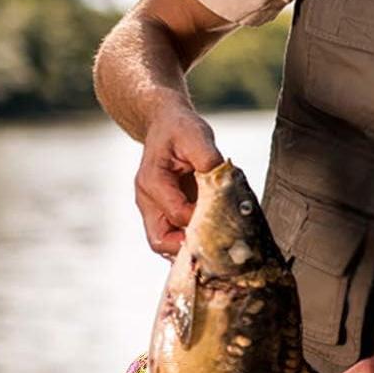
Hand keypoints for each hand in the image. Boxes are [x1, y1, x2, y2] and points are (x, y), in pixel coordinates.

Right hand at [136, 103, 222, 256]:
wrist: (165, 125)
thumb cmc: (180, 130)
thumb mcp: (196, 135)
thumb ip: (208, 157)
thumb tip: (222, 178)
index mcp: (153, 181)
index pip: (177, 214)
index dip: (202, 219)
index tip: (226, 215)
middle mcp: (147, 199)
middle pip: (160, 240)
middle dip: (188, 246)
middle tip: (218, 242)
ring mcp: (152, 209)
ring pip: (164, 244)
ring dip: (189, 247)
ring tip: (217, 243)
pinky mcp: (162, 213)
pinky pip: (172, 237)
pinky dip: (189, 241)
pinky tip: (211, 237)